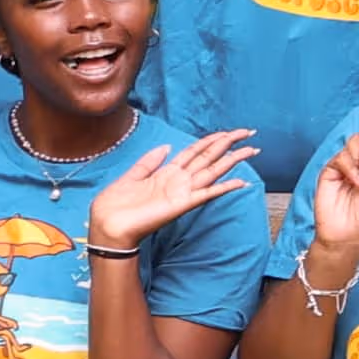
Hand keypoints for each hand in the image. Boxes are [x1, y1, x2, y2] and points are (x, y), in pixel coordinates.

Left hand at [89, 129, 257, 261]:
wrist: (107, 226)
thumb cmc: (115, 205)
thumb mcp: (131, 176)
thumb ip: (149, 161)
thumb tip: (166, 146)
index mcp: (167, 172)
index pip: (195, 151)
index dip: (212, 140)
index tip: (229, 131)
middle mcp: (179, 181)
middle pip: (209, 157)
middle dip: (229, 143)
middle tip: (249, 132)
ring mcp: (183, 192)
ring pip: (213, 171)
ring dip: (232, 160)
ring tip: (251, 150)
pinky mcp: (183, 204)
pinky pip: (208, 193)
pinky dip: (225, 188)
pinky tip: (240, 182)